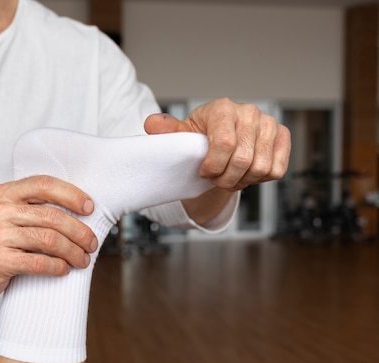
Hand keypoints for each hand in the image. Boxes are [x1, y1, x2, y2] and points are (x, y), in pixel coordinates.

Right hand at [0, 175, 98, 297]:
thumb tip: (80, 211)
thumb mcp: (9, 214)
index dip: (71, 195)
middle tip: (91, 243)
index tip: (89, 208)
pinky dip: (57, 267)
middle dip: (79, 231)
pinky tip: (64, 269)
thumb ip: (35, 208)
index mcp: (4, 193)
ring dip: (72, 251)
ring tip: (82, 259)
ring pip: (48, 240)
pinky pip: (37, 263)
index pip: (43, 185)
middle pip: (51, 216)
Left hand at [144, 98, 290, 190]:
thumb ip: (168, 131)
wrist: (223, 139)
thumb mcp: (183, 134)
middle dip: (226, 178)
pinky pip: (276, 170)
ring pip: (260, 167)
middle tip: (216, 179)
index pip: (223, 143)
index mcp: (222, 108)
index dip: (213, 166)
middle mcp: (249, 112)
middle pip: (243, 160)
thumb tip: (153, 124)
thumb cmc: (201, 136)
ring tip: (230, 176)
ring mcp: (269, 123)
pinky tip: (247, 173)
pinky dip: (260, 179)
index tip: (203, 172)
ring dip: (243, 181)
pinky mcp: (283, 136)